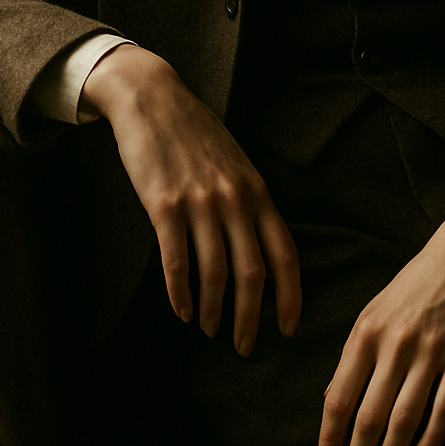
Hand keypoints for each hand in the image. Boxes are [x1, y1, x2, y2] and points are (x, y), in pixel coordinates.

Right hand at [82, 44, 300, 355]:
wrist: (154, 99)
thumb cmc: (196, 134)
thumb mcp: (237, 163)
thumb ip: (250, 202)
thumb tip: (263, 248)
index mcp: (257, 191)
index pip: (285, 254)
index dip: (291, 296)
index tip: (289, 328)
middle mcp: (234, 199)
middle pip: (252, 274)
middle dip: (251, 318)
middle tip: (245, 346)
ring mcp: (200, 203)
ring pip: (214, 274)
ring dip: (213, 311)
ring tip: (209, 329)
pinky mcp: (164, 206)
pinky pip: (176, 263)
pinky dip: (180, 294)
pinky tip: (181, 310)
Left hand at [317, 189, 444, 445]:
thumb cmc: (415, 284)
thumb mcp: (375, 310)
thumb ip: (357, 353)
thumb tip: (337, 401)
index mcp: (367, 331)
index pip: (339, 396)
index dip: (330, 436)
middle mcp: (395, 344)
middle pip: (369, 416)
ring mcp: (431, 353)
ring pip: (403, 421)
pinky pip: (443, 411)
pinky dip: (429, 442)